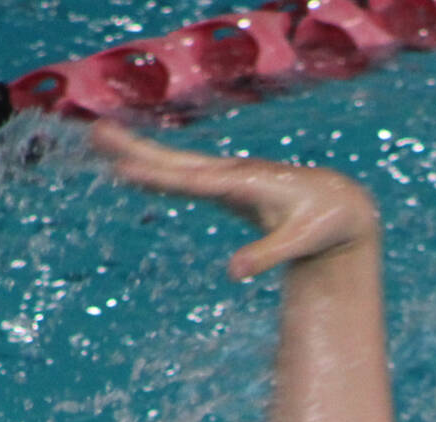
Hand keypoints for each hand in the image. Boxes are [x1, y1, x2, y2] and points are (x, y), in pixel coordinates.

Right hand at [91, 121, 378, 279]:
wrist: (339, 204)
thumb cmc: (321, 224)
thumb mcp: (299, 243)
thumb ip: (267, 255)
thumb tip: (235, 273)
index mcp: (246, 184)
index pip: (196, 181)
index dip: (161, 177)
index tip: (126, 169)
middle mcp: (233, 174)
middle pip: (178, 163)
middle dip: (138, 150)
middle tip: (95, 134)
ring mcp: (228, 177)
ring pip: (178, 164)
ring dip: (140, 153)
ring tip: (101, 140)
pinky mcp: (228, 185)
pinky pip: (186, 176)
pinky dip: (160, 172)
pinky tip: (136, 170)